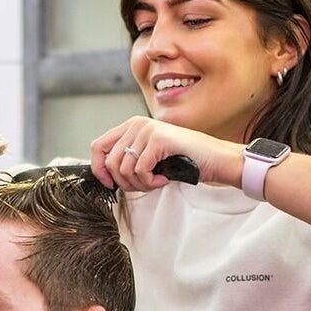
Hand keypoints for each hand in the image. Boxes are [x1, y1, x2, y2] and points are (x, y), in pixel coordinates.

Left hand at [90, 116, 242, 191]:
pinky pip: (140, 171)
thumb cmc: (184, 159)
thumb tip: (105, 175)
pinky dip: (150, 183)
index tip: (109, 184)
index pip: (97, 146)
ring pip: (124, 169)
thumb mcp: (149, 156)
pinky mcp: (158, 140)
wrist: (214, 158)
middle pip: (110, 162)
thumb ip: (128, 159)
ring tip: (155, 182)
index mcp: (131, 125)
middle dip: (125, 182)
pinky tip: (163, 180)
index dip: (99, 169)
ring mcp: (147, 130)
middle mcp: (136, 124)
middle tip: (143, 186)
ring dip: (140, 184)